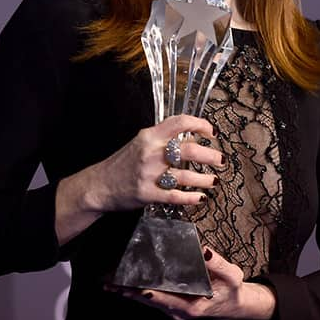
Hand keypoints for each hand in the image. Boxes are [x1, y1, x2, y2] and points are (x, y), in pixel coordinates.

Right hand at [81, 114, 223, 212]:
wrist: (99, 185)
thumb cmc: (122, 164)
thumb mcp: (140, 144)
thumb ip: (163, 139)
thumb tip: (191, 137)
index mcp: (149, 136)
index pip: (179, 122)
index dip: (200, 124)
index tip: (211, 132)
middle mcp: (151, 153)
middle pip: (189, 151)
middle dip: (211, 156)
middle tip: (221, 159)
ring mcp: (149, 174)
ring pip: (186, 176)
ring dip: (205, 179)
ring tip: (214, 181)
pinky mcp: (148, 194)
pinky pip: (176, 196)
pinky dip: (191, 197)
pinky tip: (200, 197)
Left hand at [110, 247, 276, 319]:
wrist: (235, 306)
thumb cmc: (232, 290)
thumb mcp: (232, 276)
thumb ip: (218, 264)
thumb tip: (204, 250)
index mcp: (191, 306)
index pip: (164, 298)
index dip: (148, 293)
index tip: (133, 286)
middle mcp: (178, 311)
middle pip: (149, 300)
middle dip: (129, 292)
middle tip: (109, 283)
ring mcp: (174, 309)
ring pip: (148, 301)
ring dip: (129, 292)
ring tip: (110, 283)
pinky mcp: (172, 305)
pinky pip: (152, 298)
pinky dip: (138, 291)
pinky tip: (125, 284)